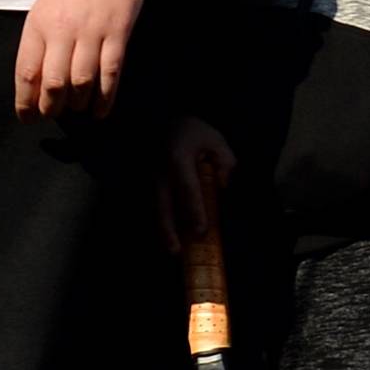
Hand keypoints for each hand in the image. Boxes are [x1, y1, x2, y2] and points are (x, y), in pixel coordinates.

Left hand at [13, 0, 155, 118]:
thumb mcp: (46, 3)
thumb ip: (41, 38)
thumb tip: (38, 78)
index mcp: (39, 23)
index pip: (26, 72)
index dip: (26, 101)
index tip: (28, 117)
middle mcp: (62, 30)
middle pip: (54, 83)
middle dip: (52, 107)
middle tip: (55, 115)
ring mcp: (92, 32)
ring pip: (81, 83)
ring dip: (79, 104)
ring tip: (79, 110)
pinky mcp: (118, 34)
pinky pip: (110, 74)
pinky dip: (106, 97)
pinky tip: (102, 109)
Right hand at [158, 117, 235, 253]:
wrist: (165, 118)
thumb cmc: (193, 131)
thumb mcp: (215, 139)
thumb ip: (224, 161)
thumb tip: (224, 184)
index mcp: (178, 158)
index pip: (188, 189)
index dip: (194, 211)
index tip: (200, 231)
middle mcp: (160, 171)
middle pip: (162, 205)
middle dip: (168, 230)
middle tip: (176, 251)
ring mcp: (149, 177)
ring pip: (154, 208)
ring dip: (162, 229)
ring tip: (172, 249)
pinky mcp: (145, 181)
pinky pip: (151, 204)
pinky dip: (158, 220)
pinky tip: (166, 236)